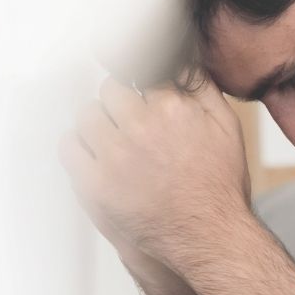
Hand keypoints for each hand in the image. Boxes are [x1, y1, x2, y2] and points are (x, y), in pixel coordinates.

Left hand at [57, 70, 251, 276]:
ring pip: (86, 115)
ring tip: (111, 136)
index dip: (139, 83)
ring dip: (97, 121)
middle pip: (109, 90)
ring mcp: (114, 158)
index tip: (139, 92)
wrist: (207, 237)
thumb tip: (180, 57)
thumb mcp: (225, 126)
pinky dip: (77, 144)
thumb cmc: (218, 185)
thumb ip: (201, 87)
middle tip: (126, 116)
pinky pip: (69, 147)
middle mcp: (140, 129)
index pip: (139, 72)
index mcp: (171, 109)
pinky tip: (93, 152)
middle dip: (118, 100)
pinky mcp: (96, 185)